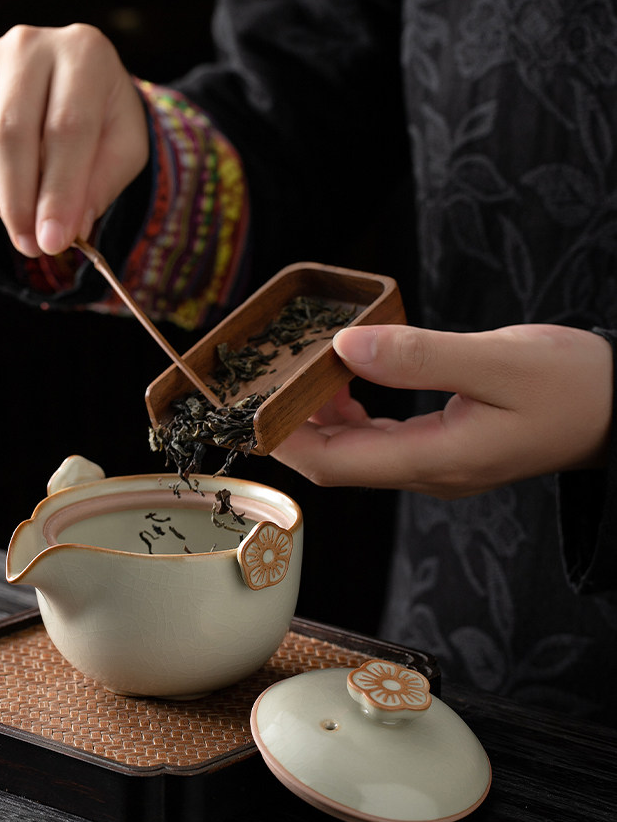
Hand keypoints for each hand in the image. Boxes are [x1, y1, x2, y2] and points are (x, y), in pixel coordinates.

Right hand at [0, 24, 148, 256]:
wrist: (69, 84)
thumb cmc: (100, 117)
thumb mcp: (122, 149)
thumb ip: (97, 187)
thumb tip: (61, 233)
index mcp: (83, 51)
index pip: (66, 128)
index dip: (58, 192)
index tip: (53, 241)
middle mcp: (28, 43)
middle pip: (9, 134)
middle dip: (18, 203)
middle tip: (29, 243)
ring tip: (9, 212)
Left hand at [272, 322, 612, 498]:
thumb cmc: (573, 384)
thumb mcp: (497, 360)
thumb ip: (420, 356)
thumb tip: (347, 348)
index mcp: (439, 460)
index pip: (335, 464)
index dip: (283, 437)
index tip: (248, 401)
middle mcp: (432, 473)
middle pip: (338, 462)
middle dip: (292, 425)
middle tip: (264, 376)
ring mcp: (441, 465)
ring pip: (358, 452)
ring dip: (321, 416)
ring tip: (302, 369)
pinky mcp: (450, 448)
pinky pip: (383, 439)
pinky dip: (354, 411)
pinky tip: (350, 377)